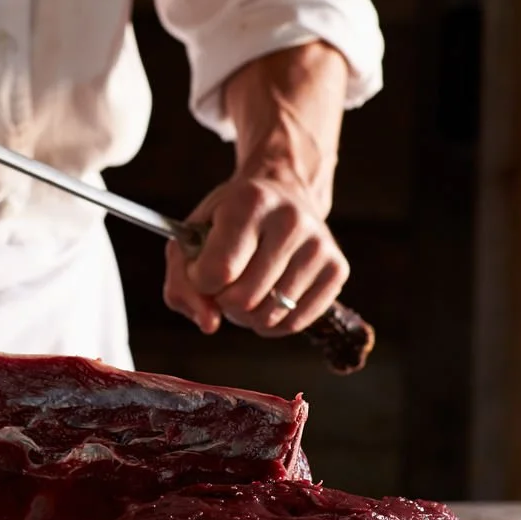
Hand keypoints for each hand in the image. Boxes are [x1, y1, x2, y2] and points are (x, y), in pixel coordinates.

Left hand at [163, 170, 349, 336]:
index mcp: (250, 201)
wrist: (282, 194)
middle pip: (243, 299)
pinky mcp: (338, 269)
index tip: (203, 266)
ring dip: (247, 314)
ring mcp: (319, 245)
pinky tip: (268, 297)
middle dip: (223, 300)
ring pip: (269, 316)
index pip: (218, 271)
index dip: (201, 281)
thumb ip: (182, 284)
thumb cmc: (228, 222)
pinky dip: (272, 322)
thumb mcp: (190, 239)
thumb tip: (210, 325)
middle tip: (226, 280)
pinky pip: (295, 323)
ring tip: (246, 286)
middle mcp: (291, 220)